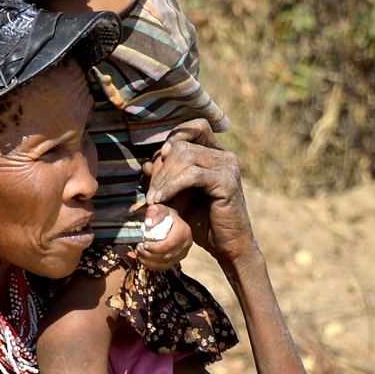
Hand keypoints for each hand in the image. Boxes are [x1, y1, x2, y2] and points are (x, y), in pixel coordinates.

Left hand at [133, 203, 191, 270]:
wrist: (171, 222)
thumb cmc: (164, 215)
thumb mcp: (159, 209)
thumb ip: (154, 213)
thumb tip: (148, 224)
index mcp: (184, 231)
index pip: (170, 244)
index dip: (156, 248)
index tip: (143, 245)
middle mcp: (186, 244)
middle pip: (167, 256)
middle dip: (150, 255)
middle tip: (138, 249)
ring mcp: (182, 254)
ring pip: (165, 263)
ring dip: (149, 261)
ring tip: (139, 253)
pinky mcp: (177, 260)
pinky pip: (164, 267)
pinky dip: (152, 265)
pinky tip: (143, 259)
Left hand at [143, 120, 255, 269]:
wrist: (227, 246)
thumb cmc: (203, 222)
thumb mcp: (179, 198)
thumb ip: (166, 181)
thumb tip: (146, 163)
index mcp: (216, 154)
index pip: (195, 127)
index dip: (175, 136)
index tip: (160, 157)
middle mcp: (225, 156)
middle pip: (184, 144)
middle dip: (162, 168)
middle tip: (151, 193)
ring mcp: (228, 167)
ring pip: (186, 156)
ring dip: (164, 178)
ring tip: (154, 199)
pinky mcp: (227, 182)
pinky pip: (193, 174)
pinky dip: (173, 185)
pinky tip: (161, 199)